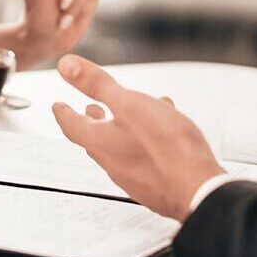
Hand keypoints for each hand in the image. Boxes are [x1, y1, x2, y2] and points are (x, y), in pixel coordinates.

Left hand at [51, 55, 222, 221]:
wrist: (198, 190)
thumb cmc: (167, 149)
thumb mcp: (129, 104)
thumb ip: (97, 84)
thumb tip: (66, 66)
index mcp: (100, 142)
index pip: (71, 125)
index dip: (63, 112)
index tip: (58, 106)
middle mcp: (113, 162)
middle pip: (95, 138)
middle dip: (93, 120)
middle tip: (89, 110)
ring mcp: (134, 176)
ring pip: (122, 146)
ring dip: (123, 127)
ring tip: (130, 115)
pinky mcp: (155, 184)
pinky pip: (144, 157)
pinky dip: (145, 139)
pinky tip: (164, 131)